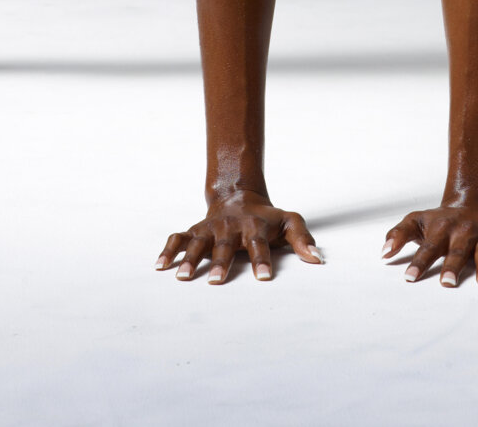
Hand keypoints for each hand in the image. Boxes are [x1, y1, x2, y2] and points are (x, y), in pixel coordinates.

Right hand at [155, 194, 322, 283]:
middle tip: (217, 281)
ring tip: (183, 277)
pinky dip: (168, 249)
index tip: (264, 278)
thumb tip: (317, 259)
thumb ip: (303, 238)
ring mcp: (211, 228)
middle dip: (221, 262)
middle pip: (225, 245)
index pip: (259, 244)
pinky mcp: (195, 230)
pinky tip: (160, 266)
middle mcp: (230, 227)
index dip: (262, 261)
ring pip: (198, 242)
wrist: (239, 196)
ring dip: (190, 258)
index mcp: (254, 227)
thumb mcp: (289, 221)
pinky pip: (179, 237)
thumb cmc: (266, 217)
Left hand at [382, 199, 477, 286]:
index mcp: (442, 229)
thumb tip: (383, 254)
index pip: (428, 248)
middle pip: (457, 251)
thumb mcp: (417, 221)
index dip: (418, 262)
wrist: (474, 200)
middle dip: (453, 267)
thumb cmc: (441, 220)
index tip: (408, 278)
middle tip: (447, 284)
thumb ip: (398, 234)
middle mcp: (464, 232)